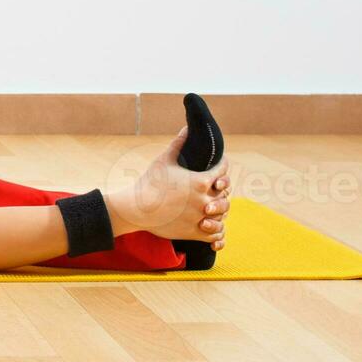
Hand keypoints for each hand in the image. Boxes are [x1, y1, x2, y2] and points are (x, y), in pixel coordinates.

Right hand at [106, 126, 229, 247]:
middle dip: (221, 190)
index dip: (222, 166)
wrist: (135, 208)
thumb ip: (178, 144)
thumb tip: (186, 127)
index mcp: (200, 181)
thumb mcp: (164, 160)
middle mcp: (204, 200)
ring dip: (220, 211)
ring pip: (222, 215)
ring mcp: (200, 218)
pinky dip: (216, 230)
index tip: (219, 165)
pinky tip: (210, 224)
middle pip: (226, 194)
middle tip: (215, 188)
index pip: (223, 171)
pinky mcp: (194, 232)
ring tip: (213, 207)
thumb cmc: (149, 182)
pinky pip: (215, 233)